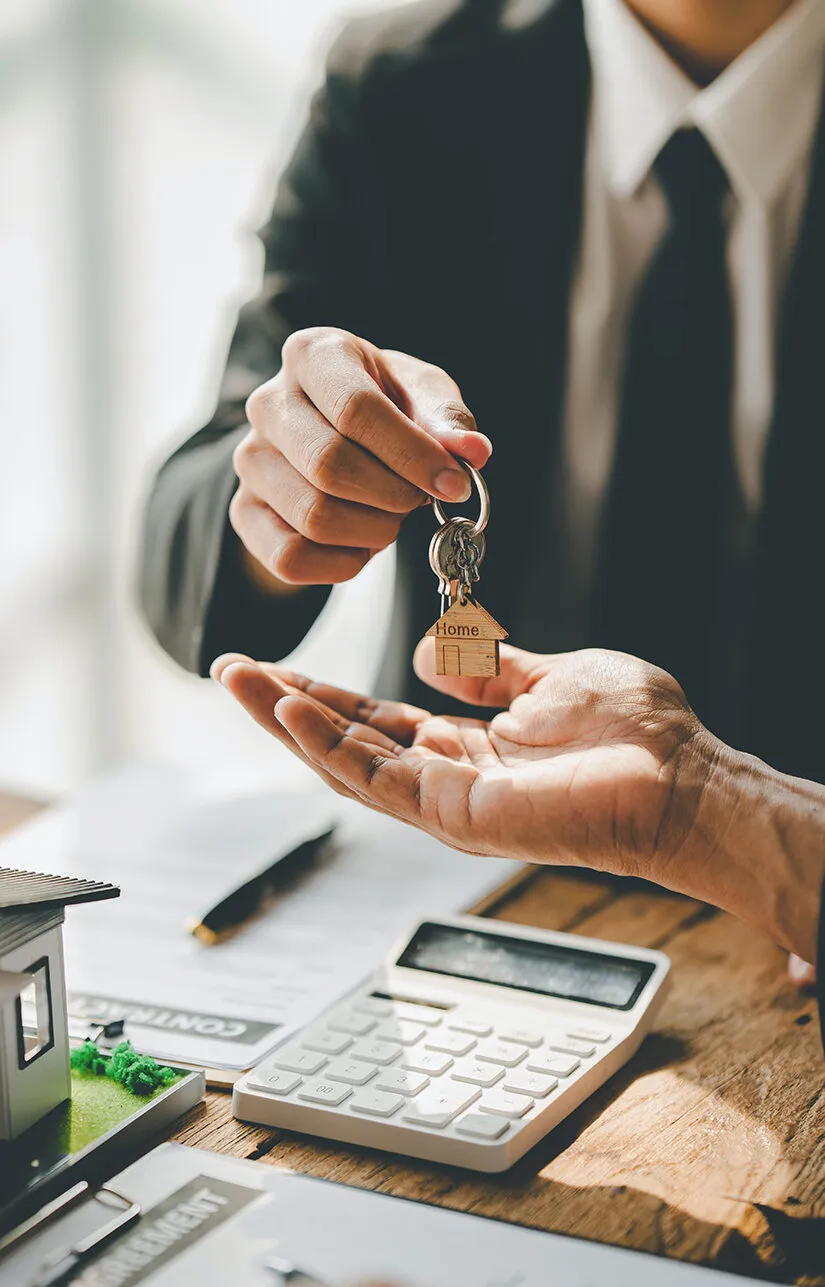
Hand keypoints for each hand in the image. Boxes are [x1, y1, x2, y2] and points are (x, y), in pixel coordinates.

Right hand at [213, 641, 824, 961]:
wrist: (688, 778)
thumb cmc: (638, 734)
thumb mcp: (550, 676)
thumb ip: (488, 668)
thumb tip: (432, 652)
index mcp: (469, 746)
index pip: (376, 721)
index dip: (324, 694)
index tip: (277, 665)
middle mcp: (449, 778)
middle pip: (348, 743)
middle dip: (287, 708)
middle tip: (232, 671)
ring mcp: (450, 802)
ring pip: (348, 764)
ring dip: (291, 724)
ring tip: (241, 682)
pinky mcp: (461, 815)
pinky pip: (380, 780)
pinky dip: (331, 745)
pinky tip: (294, 711)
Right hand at [231, 328, 490, 587]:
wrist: (331, 432)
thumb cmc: (385, 406)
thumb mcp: (421, 395)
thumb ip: (446, 421)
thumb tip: (472, 452)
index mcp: (313, 355)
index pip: (357, 410)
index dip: (412, 456)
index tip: (455, 484)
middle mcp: (268, 402)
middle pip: (331, 466)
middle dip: (393, 496)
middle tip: (418, 500)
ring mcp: (250, 460)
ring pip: (314, 517)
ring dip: (373, 532)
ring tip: (390, 517)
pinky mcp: (244, 511)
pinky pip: (291, 558)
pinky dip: (343, 564)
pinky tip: (363, 544)